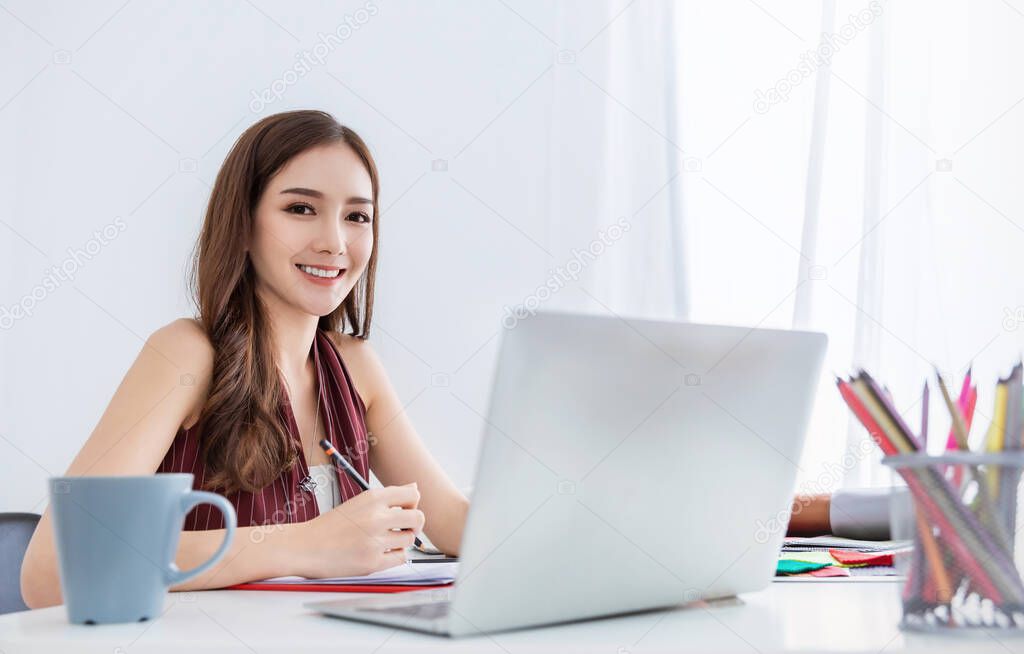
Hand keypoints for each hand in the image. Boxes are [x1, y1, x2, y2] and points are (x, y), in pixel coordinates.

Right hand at [294, 482, 424, 577]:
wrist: (305, 547)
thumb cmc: (332, 525)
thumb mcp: (359, 502)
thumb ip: (388, 496)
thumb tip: (415, 489)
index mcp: (372, 498)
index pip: (412, 495)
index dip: (412, 504)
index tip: (404, 511)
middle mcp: (376, 517)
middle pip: (417, 518)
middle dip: (413, 525)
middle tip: (401, 529)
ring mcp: (375, 541)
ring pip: (409, 540)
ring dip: (400, 541)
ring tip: (382, 541)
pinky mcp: (372, 562)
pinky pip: (400, 558)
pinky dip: (394, 556)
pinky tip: (379, 552)